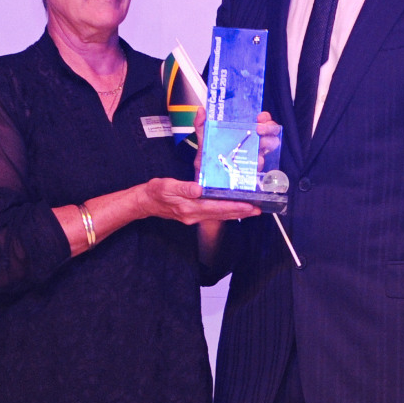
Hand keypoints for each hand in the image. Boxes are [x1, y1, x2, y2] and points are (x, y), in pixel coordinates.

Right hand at [144, 179, 261, 224]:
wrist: (145, 202)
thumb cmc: (155, 192)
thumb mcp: (166, 185)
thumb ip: (183, 187)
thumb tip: (198, 188)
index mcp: (189, 207)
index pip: (216, 208)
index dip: (234, 207)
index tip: (249, 206)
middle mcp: (194, 215)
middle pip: (222, 215)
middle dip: (241, 212)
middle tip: (258, 210)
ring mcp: (194, 217)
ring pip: (219, 216)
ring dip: (236, 213)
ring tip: (251, 210)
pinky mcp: (194, 215)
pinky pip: (214, 215)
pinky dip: (226, 212)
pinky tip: (234, 209)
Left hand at [192, 106, 281, 159]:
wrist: (204, 174)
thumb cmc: (208, 154)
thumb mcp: (204, 137)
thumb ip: (202, 124)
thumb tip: (201, 110)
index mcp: (243, 131)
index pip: (260, 120)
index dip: (264, 117)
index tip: (260, 117)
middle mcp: (252, 141)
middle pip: (270, 131)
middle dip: (269, 128)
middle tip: (260, 129)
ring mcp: (255, 154)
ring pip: (271, 145)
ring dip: (269, 142)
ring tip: (260, 144)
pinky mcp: (253, 168)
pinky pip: (262, 164)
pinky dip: (260, 161)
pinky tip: (256, 160)